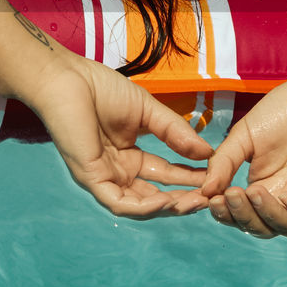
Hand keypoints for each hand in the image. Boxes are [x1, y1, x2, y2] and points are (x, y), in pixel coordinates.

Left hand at [29, 54, 213, 218]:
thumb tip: (207, 151)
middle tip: (211, 196)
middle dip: (185, 198)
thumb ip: (175, 132)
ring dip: (170, 207)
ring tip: (196, 201)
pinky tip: (167, 200)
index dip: (190, 178)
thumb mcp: (149, 111)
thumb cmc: (102, 89)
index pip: (166, 174)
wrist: (70, 79)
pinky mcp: (91, 179)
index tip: (216, 176)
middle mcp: (118, 171)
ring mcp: (105, 177)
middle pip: (156, 195)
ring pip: (140, 205)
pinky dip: (144, 207)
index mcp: (130, 156)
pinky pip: (120, 203)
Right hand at [198, 74, 286, 237]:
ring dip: (269, 216)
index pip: (242, 215)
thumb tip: (204, 191)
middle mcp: (285, 196)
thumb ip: (224, 162)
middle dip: (243, 217)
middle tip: (232, 195)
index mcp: (263, 188)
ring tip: (254, 192)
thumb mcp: (244, 136)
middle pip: (263, 227)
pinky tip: (286, 196)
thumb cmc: (281, 110)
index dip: (226, 214)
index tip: (210, 199)